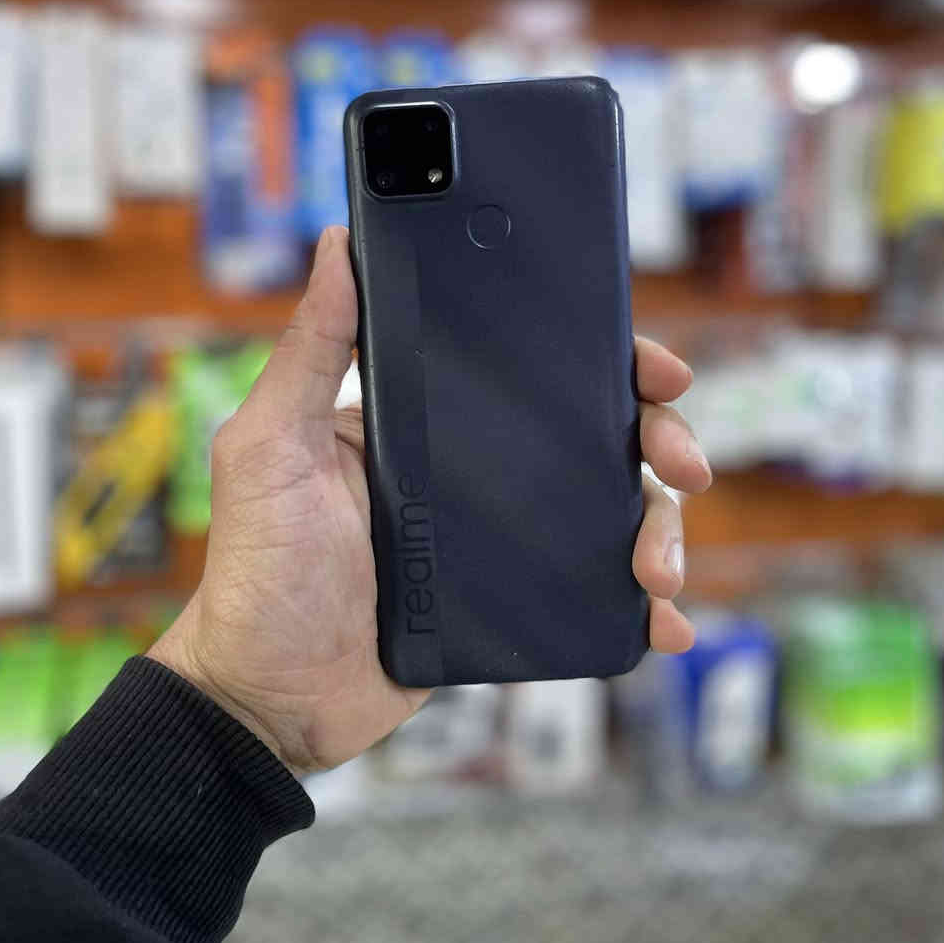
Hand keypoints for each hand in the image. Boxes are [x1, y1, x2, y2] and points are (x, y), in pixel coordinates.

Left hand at [149, 226, 709, 772]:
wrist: (269, 700)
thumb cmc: (258, 570)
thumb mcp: (271, 444)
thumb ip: (310, 349)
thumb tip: (338, 242)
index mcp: (429, 420)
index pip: (531, 370)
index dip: (604, 363)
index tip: (657, 369)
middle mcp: (473, 471)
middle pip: (594, 437)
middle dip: (658, 442)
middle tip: (685, 466)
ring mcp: (499, 540)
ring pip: (610, 512)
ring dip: (659, 529)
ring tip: (661, 570)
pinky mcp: (511, 606)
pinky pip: (594, 595)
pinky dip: (642, 607)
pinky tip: (668, 624)